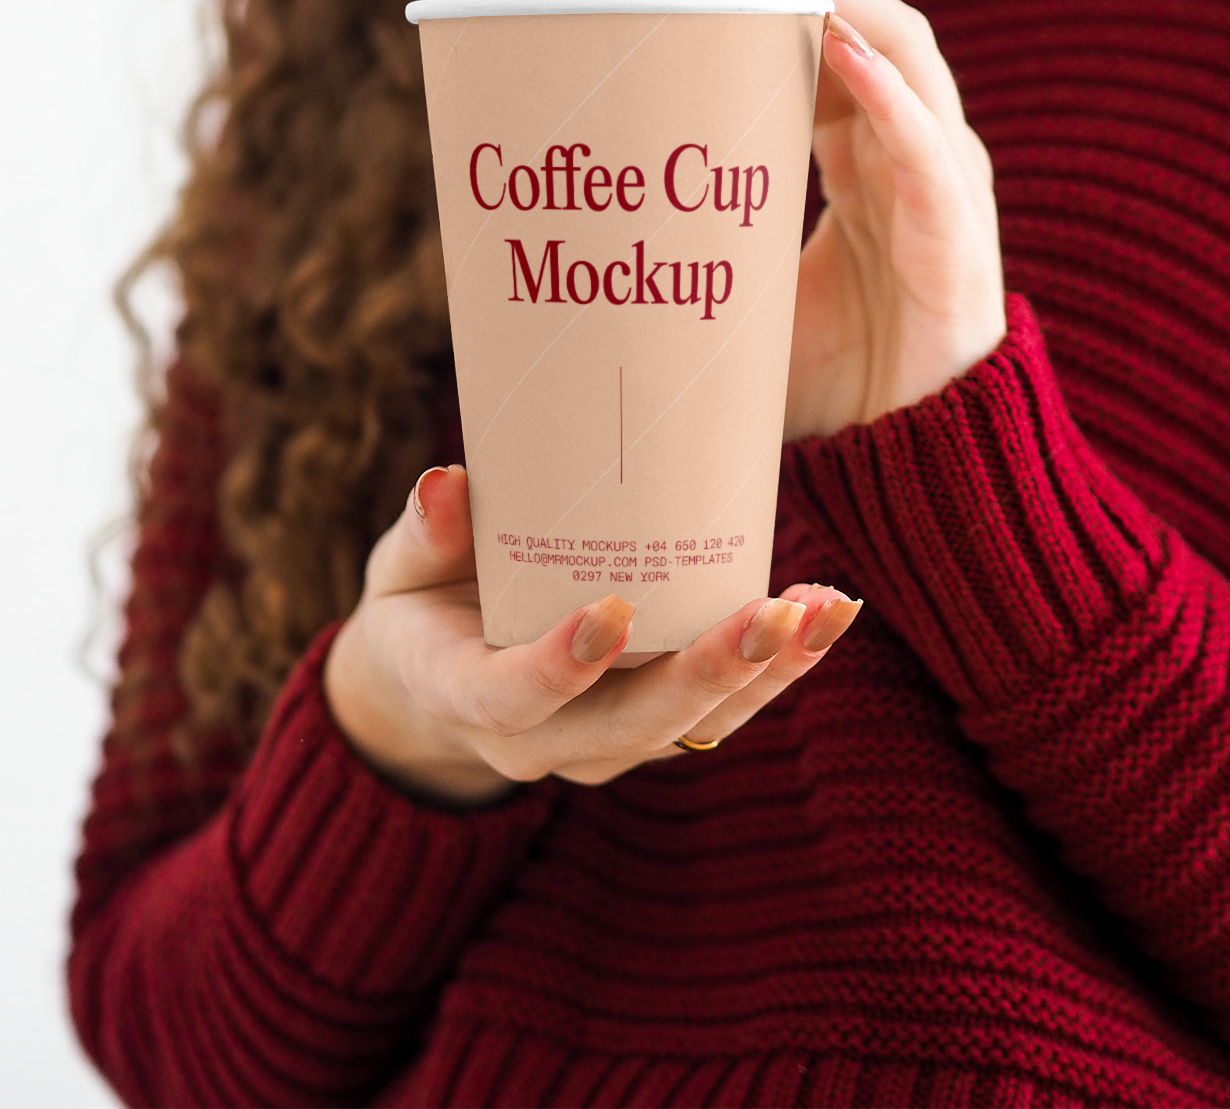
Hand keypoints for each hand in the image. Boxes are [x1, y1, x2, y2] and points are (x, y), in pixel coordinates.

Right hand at [324, 465, 862, 805]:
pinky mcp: (649, 731)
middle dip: (706, 673)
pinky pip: (719, 712)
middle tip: (769, 615)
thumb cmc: (422, 603)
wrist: (438, 682)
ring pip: (691, 726)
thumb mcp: (401, 568)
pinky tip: (827, 614)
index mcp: (463, 694)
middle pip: (631, 724)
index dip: (562, 665)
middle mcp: (541, 742)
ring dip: (764, 673)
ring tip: (823, 611)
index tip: (616, 612)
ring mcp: (603, 745)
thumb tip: (445, 483)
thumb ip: (427, 533)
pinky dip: (778, 668)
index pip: (512, 697)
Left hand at [598, 0, 1005, 437]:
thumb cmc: (834, 372)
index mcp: (851, 137)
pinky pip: (927, 142)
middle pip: (827, 9)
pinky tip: (834, 41)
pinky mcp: (955, 225)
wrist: (913, 459)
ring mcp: (934, 169)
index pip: (784, 28)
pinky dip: (886, 88)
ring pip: (888, 40)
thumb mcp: (739, 284)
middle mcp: (898, 131)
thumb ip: (690, 236)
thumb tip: (571, 234)